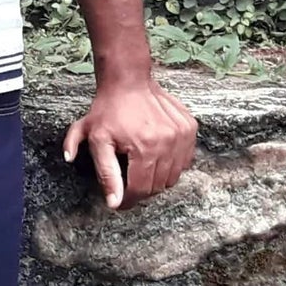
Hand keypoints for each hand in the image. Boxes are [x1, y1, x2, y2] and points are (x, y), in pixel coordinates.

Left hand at [62, 78, 198, 209]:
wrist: (128, 82)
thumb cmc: (108, 111)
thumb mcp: (95, 140)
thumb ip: (105, 174)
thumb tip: (114, 203)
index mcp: (144, 148)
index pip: (140, 189)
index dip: (128, 201)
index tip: (121, 203)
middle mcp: (167, 143)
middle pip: (157, 186)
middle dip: (141, 190)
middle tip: (128, 182)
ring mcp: (182, 135)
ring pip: (173, 177)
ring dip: (157, 179)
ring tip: (142, 167)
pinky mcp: (190, 129)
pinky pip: (185, 161)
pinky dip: (172, 165)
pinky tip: (157, 156)